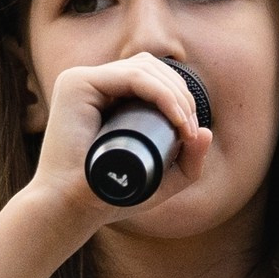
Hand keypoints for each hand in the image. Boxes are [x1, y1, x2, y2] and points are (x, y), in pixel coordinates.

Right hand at [19, 53, 215, 236]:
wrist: (71, 209)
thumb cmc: (109, 196)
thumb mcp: (161, 180)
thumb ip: (188, 161)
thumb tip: (207, 132)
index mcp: (105, 96)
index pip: (152, 78)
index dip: (180, 97)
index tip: (193, 133)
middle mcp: (92, 84)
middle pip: (151, 68)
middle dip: (182, 94)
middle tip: (191, 131)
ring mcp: (81, 81)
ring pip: (145, 68)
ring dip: (176, 94)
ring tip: (186, 127)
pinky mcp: (76, 83)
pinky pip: (132, 76)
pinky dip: (162, 93)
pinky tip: (176, 116)